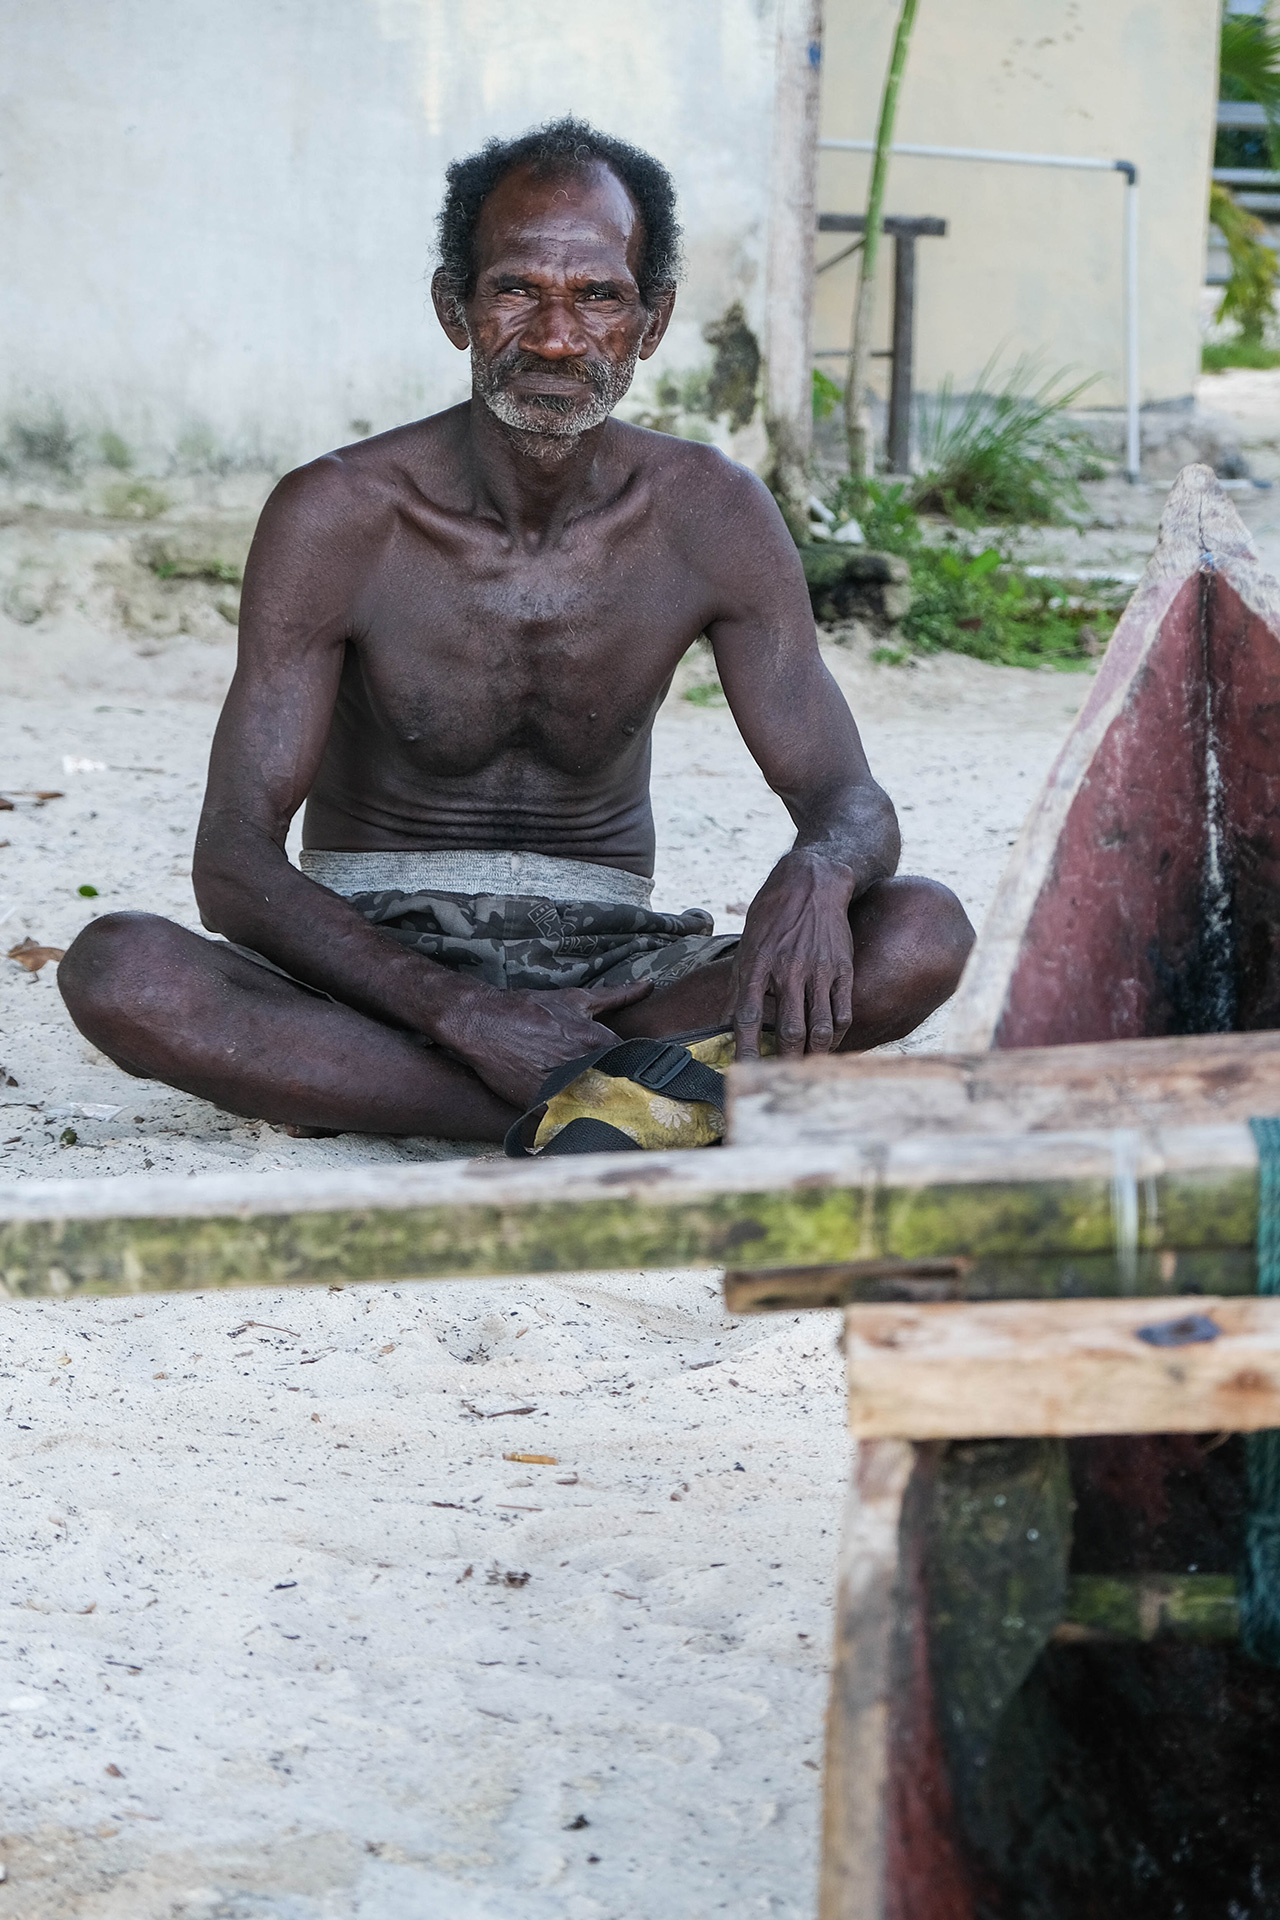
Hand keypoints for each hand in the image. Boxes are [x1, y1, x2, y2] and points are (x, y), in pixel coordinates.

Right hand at [435, 976, 654, 1109]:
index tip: (638, 1082)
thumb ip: (616, 996)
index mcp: (597, 1041)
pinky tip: (575, 1122)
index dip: (636, 1075)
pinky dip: (570, 1122)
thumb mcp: (576, 998)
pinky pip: (564, 1121)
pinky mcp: (539, 1103)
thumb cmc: (530, 1008)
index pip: (632, 1066)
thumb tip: (647, 985)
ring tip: (603, 1118)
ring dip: (597, 1114)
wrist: (483, 1021)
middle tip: (625, 1105)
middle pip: (615, 1092)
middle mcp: (582, 1064)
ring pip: (592, 1110)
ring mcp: (560, 1086)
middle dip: (620, 1097)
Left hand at [733, 854, 855, 1058]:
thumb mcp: (747, 944)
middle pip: (790, 1029)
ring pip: (820, 1027)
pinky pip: (842, 1012)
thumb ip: (738, 984)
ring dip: (813, 1054)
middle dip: (785, 1060)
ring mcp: (818, 970)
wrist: (812, 883)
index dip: (746, 1049)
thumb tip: (723, 1020)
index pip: (748, 1017)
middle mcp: (787, 969)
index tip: (744, 1073)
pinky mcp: (842, 968)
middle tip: (781, 1079)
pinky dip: (836, 1036)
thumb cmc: (773, 914)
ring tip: (806, 1069)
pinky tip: (828, 1045)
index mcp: (757, 964)